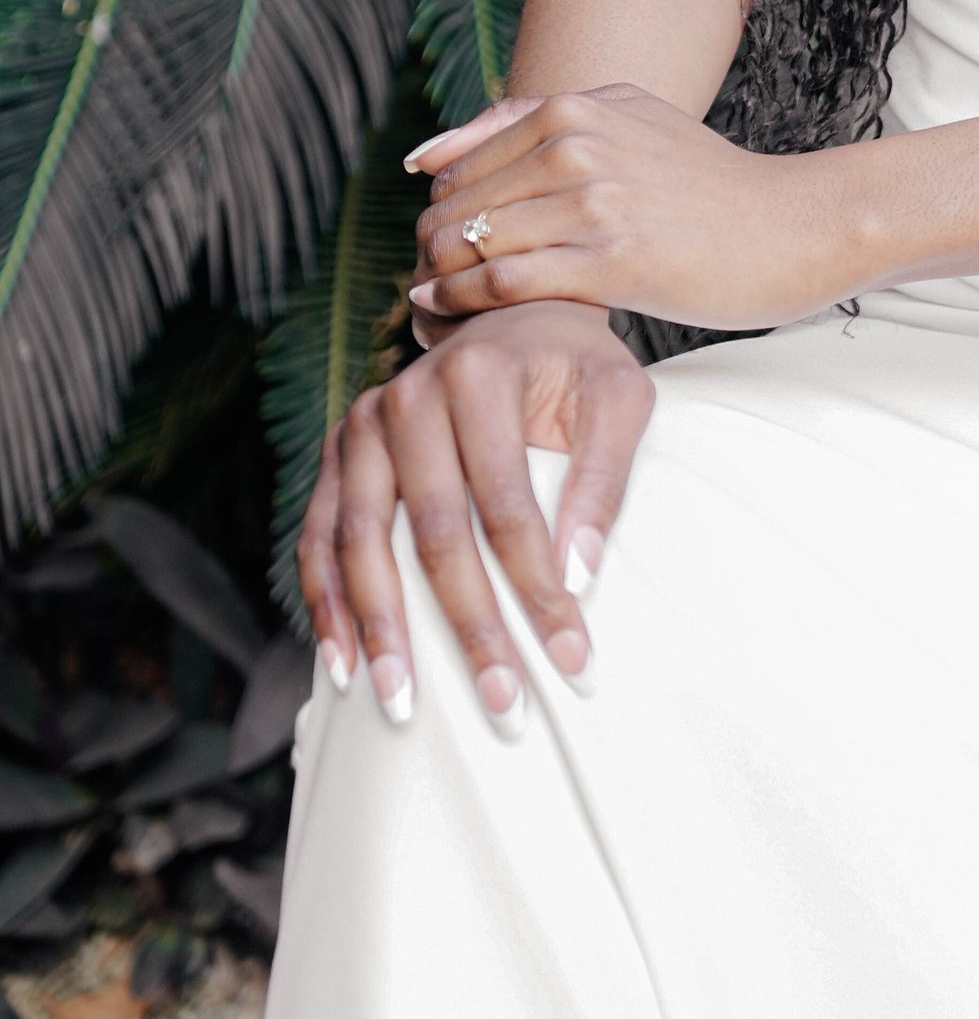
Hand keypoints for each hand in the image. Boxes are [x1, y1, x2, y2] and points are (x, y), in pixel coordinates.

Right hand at [299, 303, 651, 731]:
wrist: (515, 314)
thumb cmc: (576, 365)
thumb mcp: (620, 396)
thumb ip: (605, 476)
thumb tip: (580, 574)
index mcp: (478, 374)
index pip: (508, 504)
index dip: (538, 588)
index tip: (571, 660)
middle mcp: (407, 394)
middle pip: (433, 532)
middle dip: (468, 626)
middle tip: (501, 704)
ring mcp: (362, 423)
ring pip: (360, 541)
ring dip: (380, 630)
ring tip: (401, 704)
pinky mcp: (338, 452)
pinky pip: (317, 536)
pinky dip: (325, 602)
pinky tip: (342, 664)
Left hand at [408, 81, 853, 332]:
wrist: (787, 227)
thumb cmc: (705, 184)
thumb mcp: (628, 118)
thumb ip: (536, 121)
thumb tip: (431, 156)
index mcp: (575, 108)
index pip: (460, 162)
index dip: (436, 210)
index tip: (436, 244)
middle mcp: (578, 145)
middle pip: (457, 203)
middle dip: (429, 248)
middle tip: (424, 285)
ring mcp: (595, 203)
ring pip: (471, 242)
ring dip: (436, 279)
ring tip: (428, 307)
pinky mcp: (613, 261)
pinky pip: (505, 283)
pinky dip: (464, 302)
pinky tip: (450, 317)